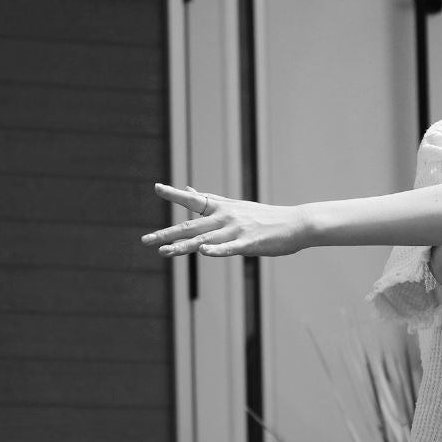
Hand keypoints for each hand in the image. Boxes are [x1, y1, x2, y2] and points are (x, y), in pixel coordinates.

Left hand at [144, 183, 312, 256]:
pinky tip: (203, 253)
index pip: (193, 200)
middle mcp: (226, 217)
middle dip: (166, 234)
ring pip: (204, 240)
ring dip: (182, 246)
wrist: (296, 223)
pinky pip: (229, 248)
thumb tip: (189, 190)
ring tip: (163, 251)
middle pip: (190, 226)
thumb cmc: (264, 217)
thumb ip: (210, 201)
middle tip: (145, 240)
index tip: (157, 187)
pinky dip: (216, 250)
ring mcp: (237, 230)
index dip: (174, 194)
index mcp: (221, 208)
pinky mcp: (249, 243)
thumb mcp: (235, 205)